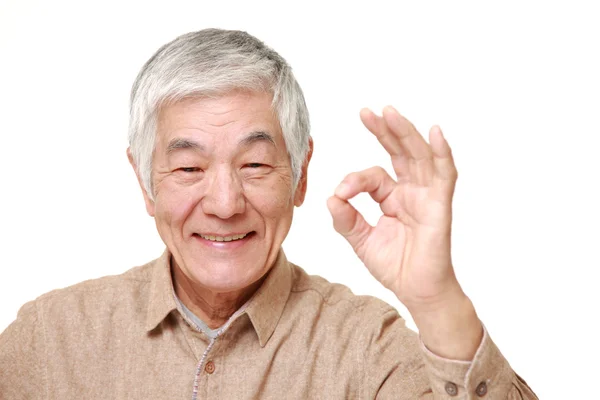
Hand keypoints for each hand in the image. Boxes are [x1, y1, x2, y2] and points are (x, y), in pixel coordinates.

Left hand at [327, 106, 483, 358]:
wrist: (416, 291)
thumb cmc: (395, 266)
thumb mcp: (361, 240)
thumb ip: (346, 219)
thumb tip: (331, 198)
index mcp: (392, 197)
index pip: (373, 176)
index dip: (354, 180)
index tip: (340, 193)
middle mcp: (411, 191)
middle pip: (399, 153)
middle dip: (384, 131)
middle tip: (368, 112)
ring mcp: (427, 196)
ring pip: (418, 156)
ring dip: (405, 133)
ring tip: (390, 113)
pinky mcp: (440, 205)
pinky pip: (445, 174)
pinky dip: (442, 153)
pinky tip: (435, 132)